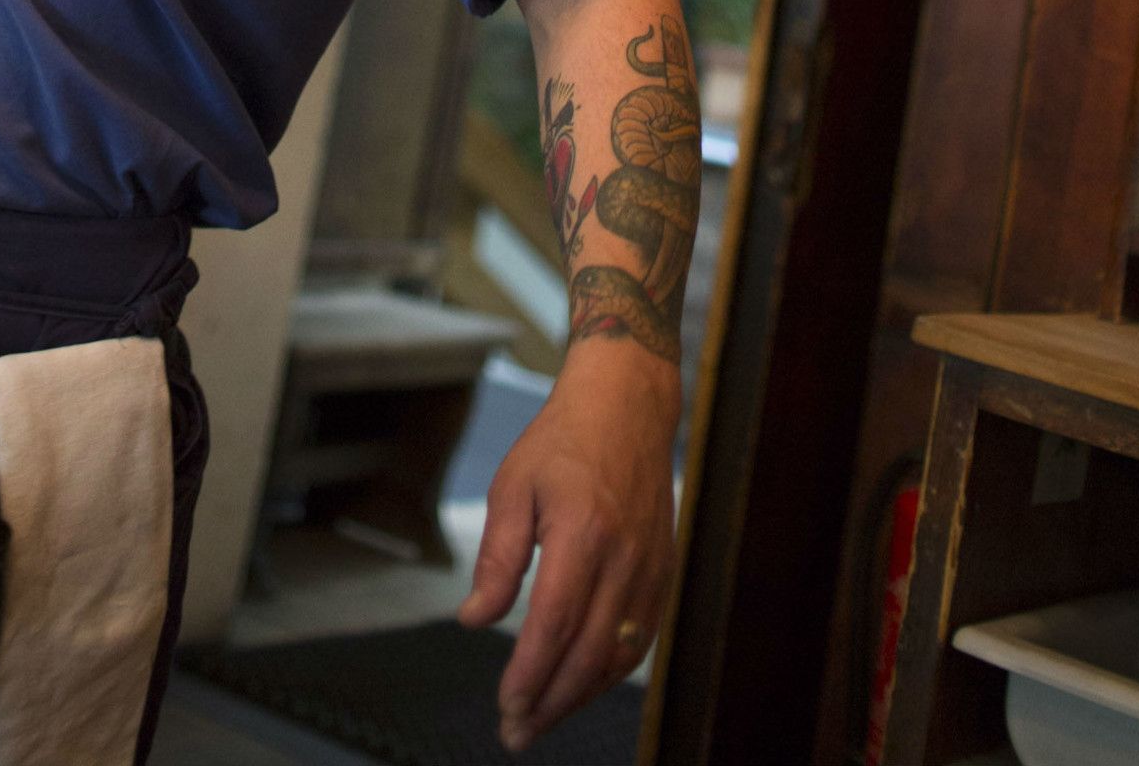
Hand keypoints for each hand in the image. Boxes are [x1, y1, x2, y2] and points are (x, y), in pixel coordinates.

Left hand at [458, 341, 679, 751]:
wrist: (626, 405)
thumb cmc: (562, 442)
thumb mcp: (513, 484)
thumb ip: (497, 557)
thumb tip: (475, 620)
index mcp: (583, 533)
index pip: (554, 625)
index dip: (529, 675)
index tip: (505, 706)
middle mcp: (624, 557)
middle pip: (588, 653)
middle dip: (550, 702)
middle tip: (516, 732)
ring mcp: (650, 567)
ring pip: (618, 655)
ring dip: (579, 696)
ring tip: (542, 718)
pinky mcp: (663, 571)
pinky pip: (641, 638)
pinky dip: (611, 671)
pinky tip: (583, 685)